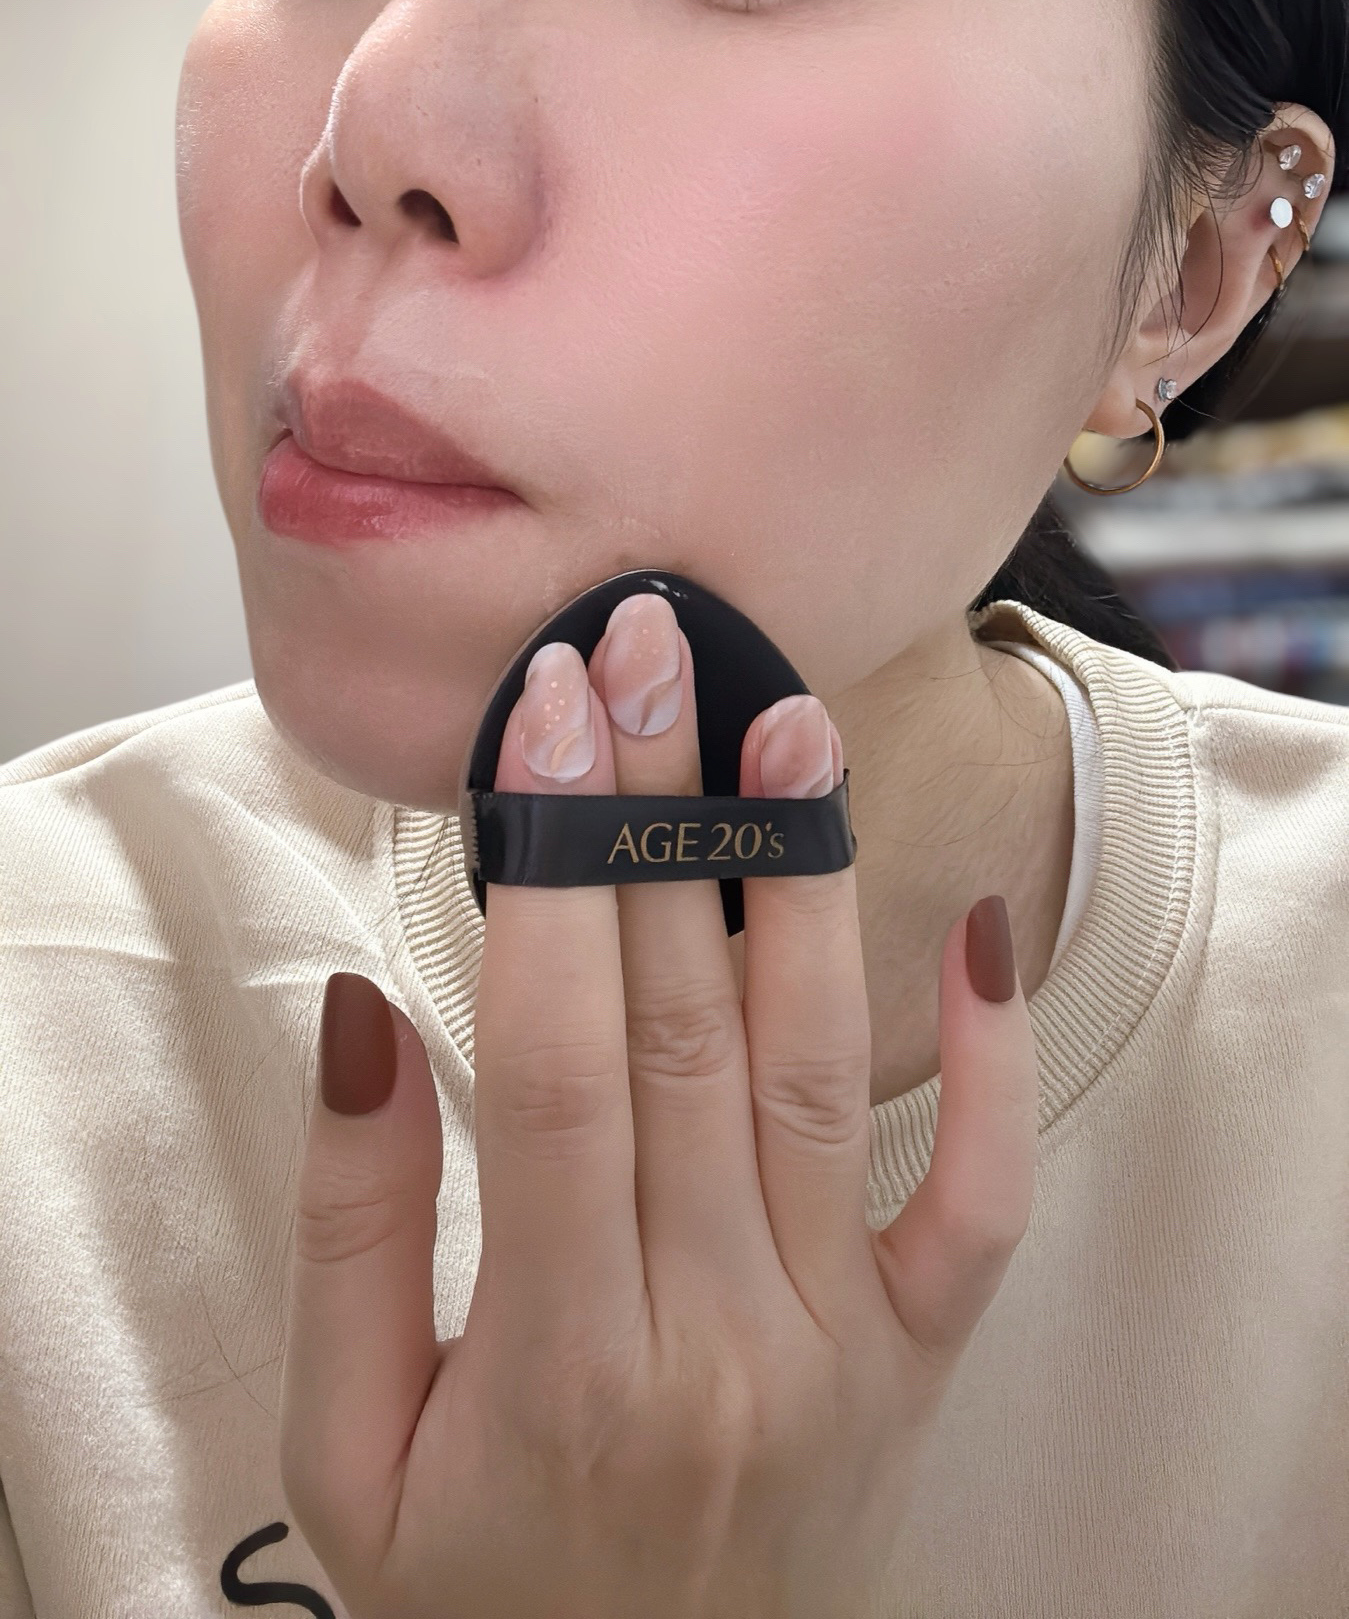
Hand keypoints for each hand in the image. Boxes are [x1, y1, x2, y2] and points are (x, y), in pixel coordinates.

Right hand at [280, 592, 1037, 1617]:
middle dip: (660, 813)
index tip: (544, 709)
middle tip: (651, 646)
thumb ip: (350, 1234)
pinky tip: (980, 932)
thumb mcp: (344, 1457)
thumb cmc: (476, 1603)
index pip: (554, 1061)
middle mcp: (715, 1335)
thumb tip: (363, 1014)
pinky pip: (977, 1207)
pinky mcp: (913, 1366)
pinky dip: (992, 1072)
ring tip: (788, 725)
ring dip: (804, 885)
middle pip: (687, 1027)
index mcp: (556, 1362)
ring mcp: (834, 1350)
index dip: (549, 868)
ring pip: (822, 1074)